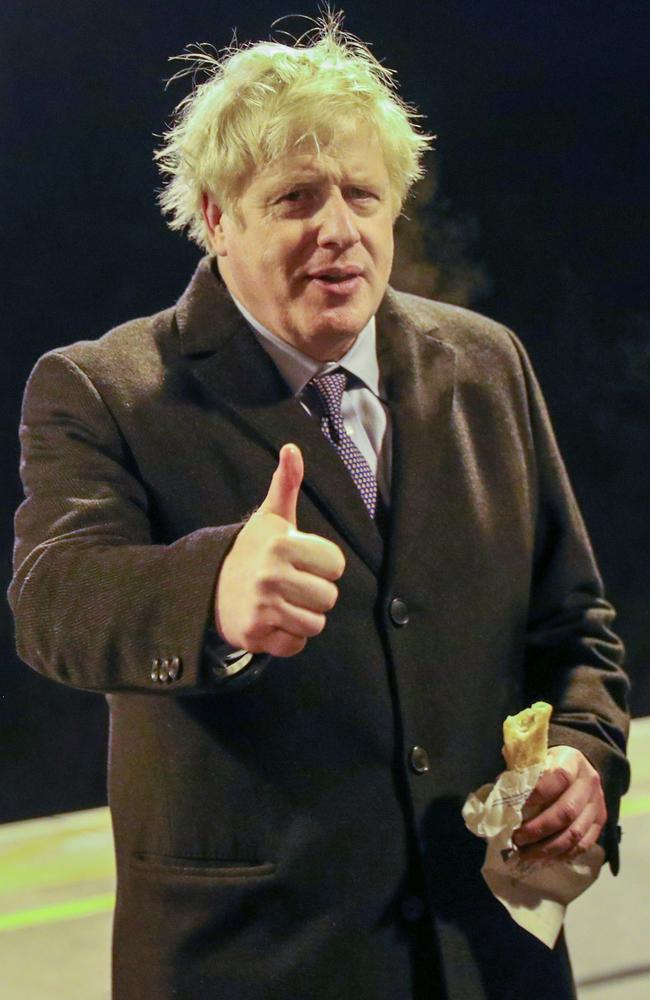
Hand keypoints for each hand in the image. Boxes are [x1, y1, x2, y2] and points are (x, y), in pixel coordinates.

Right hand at [214, 443, 345, 657]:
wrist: (207, 585)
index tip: (302, 562)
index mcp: (281, 544)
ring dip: (303, 617)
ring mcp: (262, 607)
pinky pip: (296, 645)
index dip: (324, 565)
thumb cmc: (252, 550)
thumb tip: (292, 448)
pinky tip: (273, 621)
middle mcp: (271, 575)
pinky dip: (288, 638)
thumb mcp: (270, 517)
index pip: (336, 565)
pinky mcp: (254, 635)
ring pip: (315, 624)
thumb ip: (286, 483)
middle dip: (314, 594)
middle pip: (329, 598)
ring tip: (282, 603)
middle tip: (291, 585)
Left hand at [512, 745, 606, 863]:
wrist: (578, 767)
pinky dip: (561, 855)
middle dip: (538, 829)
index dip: (538, 794)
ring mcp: (597, 805)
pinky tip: (543, 858)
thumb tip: (501, 794)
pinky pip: (583, 845)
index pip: (559, 777)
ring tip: (526, 854)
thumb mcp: (537, 758)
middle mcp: (589, 783)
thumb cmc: (550, 764)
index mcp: (572, 761)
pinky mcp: (600, 823)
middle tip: (517, 838)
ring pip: (575, 833)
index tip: (517, 806)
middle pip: (566, 811)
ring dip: (548, 848)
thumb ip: (522, 772)